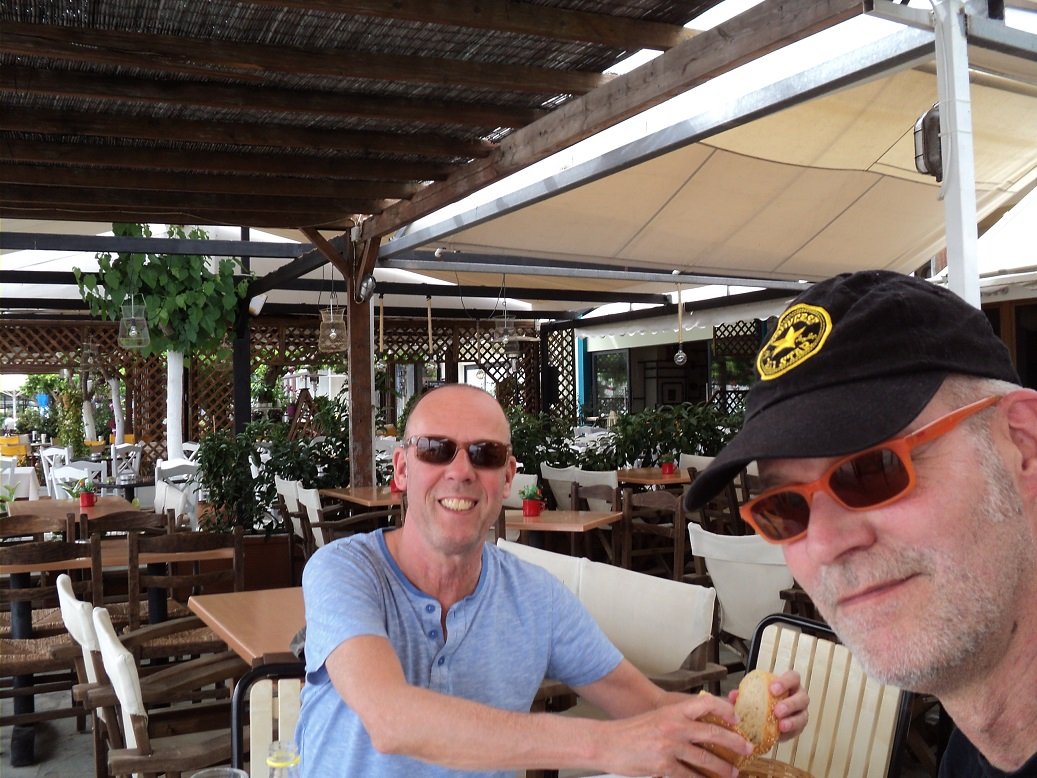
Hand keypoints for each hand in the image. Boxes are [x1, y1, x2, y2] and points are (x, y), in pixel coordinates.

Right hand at [602, 693, 751, 777]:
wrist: (607, 742)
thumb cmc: (630, 731)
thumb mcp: (657, 718)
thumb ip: (677, 721)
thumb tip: (700, 730)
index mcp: (672, 710)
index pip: (706, 704)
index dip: (725, 710)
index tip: (736, 719)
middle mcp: (674, 726)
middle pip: (713, 734)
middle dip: (734, 743)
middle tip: (746, 749)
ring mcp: (670, 747)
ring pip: (706, 759)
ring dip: (723, 768)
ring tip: (731, 773)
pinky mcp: (664, 766)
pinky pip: (690, 776)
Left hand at [728, 670, 808, 740]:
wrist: (766, 717)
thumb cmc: (763, 700)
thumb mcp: (753, 695)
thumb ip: (744, 694)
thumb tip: (733, 696)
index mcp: (788, 684)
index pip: (792, 677)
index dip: (785, 682)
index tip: (772, 689)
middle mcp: (798, 696)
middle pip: (802, 697)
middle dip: (790, 704)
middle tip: (777, 710)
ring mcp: (801, 712)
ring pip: (803, 715)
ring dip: (792, 720)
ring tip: (780, 725)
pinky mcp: (799, 727)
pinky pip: (798, 730)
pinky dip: (790, 732)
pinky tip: (781, 734)